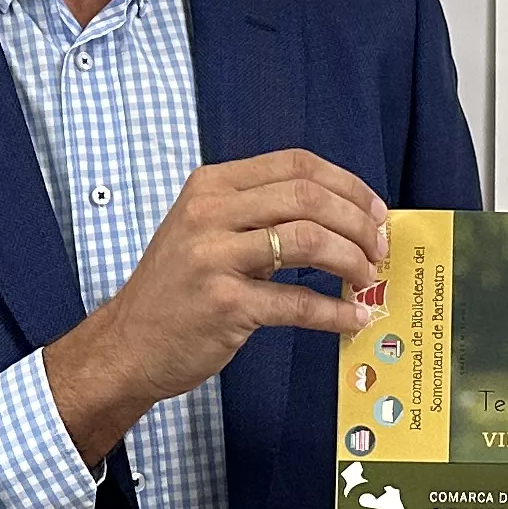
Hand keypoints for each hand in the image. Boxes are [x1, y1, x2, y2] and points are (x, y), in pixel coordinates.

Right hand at [43, 149, 389, 462]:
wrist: (128, 344)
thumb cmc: (176, 290)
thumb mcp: (204, 230)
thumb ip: (259, 215)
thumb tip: (339, 216)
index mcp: (212, 186)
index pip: (296, 164)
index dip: (347, 185)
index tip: (375, 211)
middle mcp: (210, 213)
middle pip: (309, 197)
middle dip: (358, 222)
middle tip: (379, 248)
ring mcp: (214, 258)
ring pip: (309, 241)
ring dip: (352, 260)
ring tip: (368, 279)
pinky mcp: (224, 305)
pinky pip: (297, 302)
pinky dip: (335, 311)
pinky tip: (352, 317)